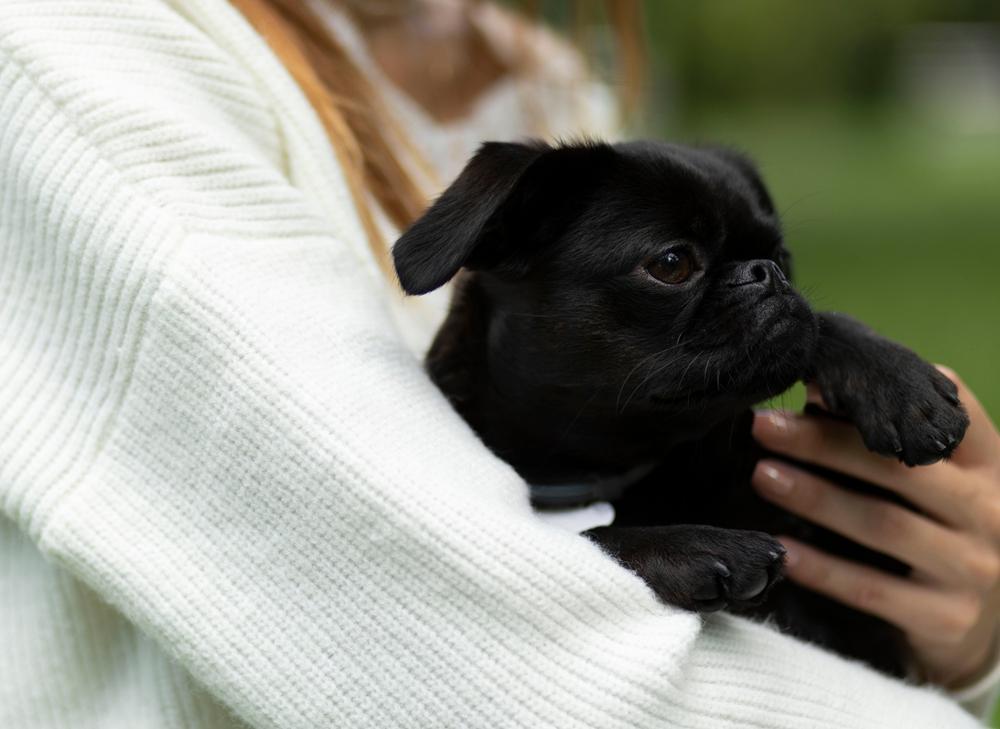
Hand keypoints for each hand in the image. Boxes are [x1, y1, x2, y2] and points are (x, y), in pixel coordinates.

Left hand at [751, 367, 999, 687]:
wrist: (975, 621)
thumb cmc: (938, 528)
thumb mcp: (935, 479)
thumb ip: (890, 438)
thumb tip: (815, 392)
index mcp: (987, 465)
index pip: (947, 415)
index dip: (881, 395)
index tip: (811, 383)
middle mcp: (989, 511)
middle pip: (899, 469)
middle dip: (823, 443)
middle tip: (764, 427)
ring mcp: (972, 567)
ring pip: (882, 524)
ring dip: (816, 498)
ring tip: (762, 476)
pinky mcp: (947, 618)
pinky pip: (871, 589)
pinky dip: (821, 568)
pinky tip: (781, 549)